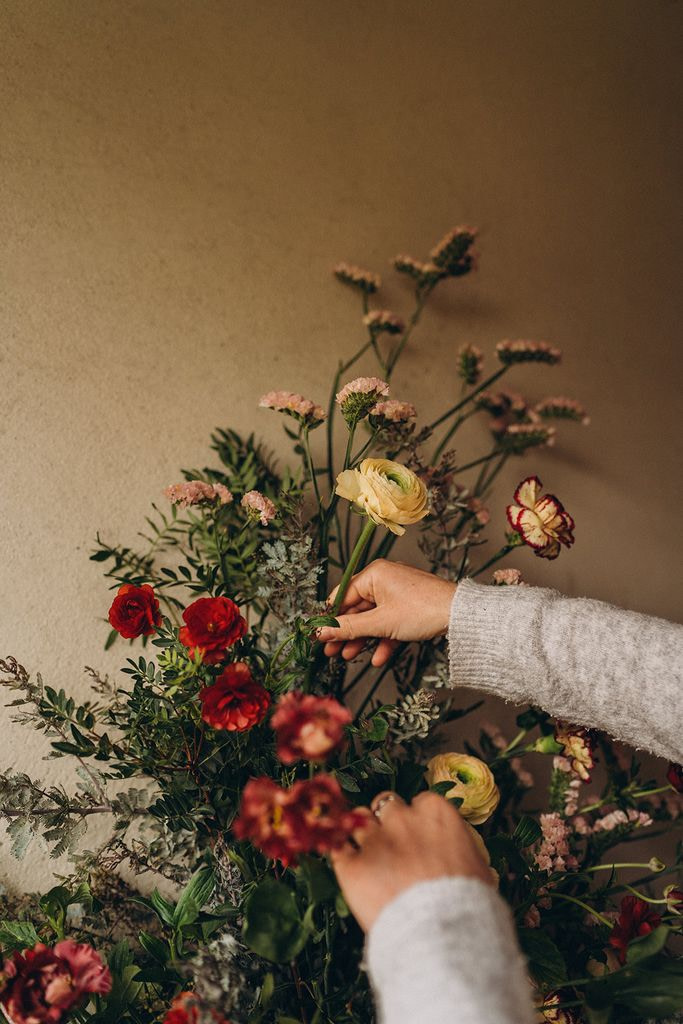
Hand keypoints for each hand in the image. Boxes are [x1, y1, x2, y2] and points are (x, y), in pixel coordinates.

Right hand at [317, 560, 455, 665]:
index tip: (319, 636)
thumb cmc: (421, 611)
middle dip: (346, 633)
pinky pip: (390, 622)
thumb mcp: (380, 623)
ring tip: (349, 657)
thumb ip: (347, 628)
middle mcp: (384, 580)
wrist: (460, 617)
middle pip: (357, 609)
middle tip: (331, 652)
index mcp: (374, 574)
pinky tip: (379, 659)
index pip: (342, 596)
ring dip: (362, 639)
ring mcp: (397, 593)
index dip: (330, 618)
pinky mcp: (409, 606)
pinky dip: (384, 639)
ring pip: (373, 618)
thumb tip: (320, 632)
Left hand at [331, 791, 493, 932]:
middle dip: (388, 822)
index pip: (419, 802)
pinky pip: (339, 851)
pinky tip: (351, 869)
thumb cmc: (468, 903)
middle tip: (394, 847)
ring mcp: (373, 840)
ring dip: (362, 835)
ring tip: (369, 856)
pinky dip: (344, 858)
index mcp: (435, 812)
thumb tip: (463, 861)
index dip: (418, 821)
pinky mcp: (351, 866)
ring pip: (358, 822)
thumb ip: (463, 852)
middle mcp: (401, 818)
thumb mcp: (478, 869)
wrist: (442, 934)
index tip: (420, 837)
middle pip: (386, 805)